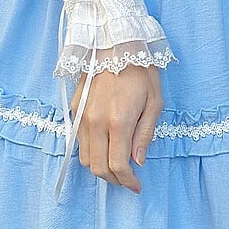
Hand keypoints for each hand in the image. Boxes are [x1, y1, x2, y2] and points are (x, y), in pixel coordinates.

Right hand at [70, 63, 161, 193]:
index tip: (136, 186)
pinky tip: (105, 145)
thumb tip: (138, 161)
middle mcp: (95, 122)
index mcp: (118, 122)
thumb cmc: (141, 71)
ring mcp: (81, 116)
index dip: (127, 181)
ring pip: (85, 157)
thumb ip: (144, 134)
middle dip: (113, 179)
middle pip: (97, 167)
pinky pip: (79, 140)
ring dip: (100, 167)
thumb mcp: (154, 102)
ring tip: (116, 164)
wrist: (114, 43)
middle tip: (127, 179)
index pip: (117, 166)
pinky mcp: (74, 108)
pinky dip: (91, 150)